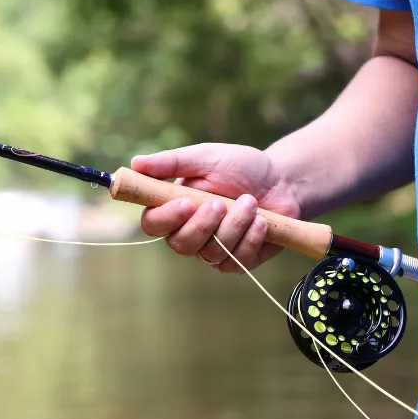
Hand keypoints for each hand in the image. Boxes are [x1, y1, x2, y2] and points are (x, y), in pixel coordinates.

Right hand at [132, 143, 301, 272]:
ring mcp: (214, 250)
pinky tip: (262, 221)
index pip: (154, 224)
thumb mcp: (206, 157)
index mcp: (175, 209)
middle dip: (203, 225)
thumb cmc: (241, 167)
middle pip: (180, 245)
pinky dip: (251, 238)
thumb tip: (135, 163)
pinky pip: (237, 260)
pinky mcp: (239, 261)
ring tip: (250, 201)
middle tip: (220, 203)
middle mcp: (190, 233)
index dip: (166, 219)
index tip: (186, 203)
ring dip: (234, 225)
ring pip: (212, 253)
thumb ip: (171, 162)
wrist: (282, 181)